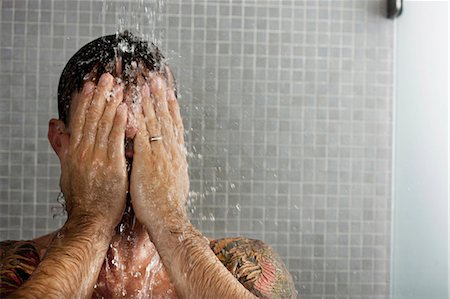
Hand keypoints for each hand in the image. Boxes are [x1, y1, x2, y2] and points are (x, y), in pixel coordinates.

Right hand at [59, 73, 127, 227]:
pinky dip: (119, 123)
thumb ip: (63, 147)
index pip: (78, 121)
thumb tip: (55, 127)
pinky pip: (115, 140)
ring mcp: (96, 159)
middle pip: (91, 118)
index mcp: (73, 153)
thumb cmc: (82, 199)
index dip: (84, 101)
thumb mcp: (67, 171)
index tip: (89, 85)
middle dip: (98, 96)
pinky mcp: (111, 167)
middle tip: (105, 77)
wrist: (90, 221)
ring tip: (116, 86)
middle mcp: (83, 153)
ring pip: (103, 125)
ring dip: (110, 104)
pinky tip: (124, 109)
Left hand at [130, 71, 188, 233]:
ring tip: (146, 85)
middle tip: (157, 79)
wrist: (169, 219)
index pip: (175, 127)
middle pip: (166, 119)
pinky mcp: (148, 160)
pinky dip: (138, 119)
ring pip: (155, 123)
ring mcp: (160, 154)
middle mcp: (171, 151)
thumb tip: (172, 163)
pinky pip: (142, 134)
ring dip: (149, 102)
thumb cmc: (169, 206)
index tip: (168, 94)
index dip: (171, 109)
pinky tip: (132, 107)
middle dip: (161, 98)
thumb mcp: (176, 182)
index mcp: (177, 156)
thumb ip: (172, 168)